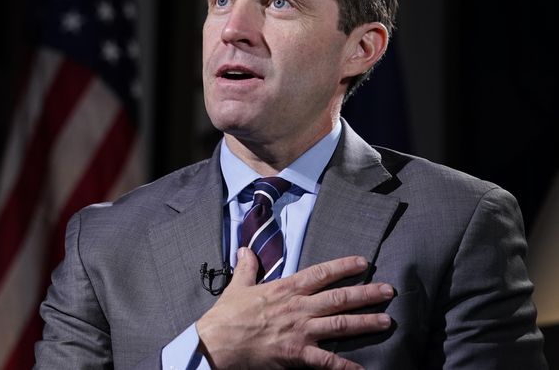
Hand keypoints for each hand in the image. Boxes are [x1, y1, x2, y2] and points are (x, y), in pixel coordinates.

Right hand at [196, 248, 393, 369]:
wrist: (217, 343)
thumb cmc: (226, 316)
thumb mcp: (237, 287)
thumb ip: (247, 268)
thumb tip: (245, 249)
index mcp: (285, 289)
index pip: (320, 273)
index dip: (343, 267)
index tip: (363, 262)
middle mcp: (298, 308)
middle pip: (339, 298)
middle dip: (366, 294)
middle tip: (389, 291)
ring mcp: (300, 331)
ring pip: (340, 324)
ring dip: (365, 322)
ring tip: (386, 321)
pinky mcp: (297, 354)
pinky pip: (327, 361)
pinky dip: (345, 366)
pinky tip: (362, 369)